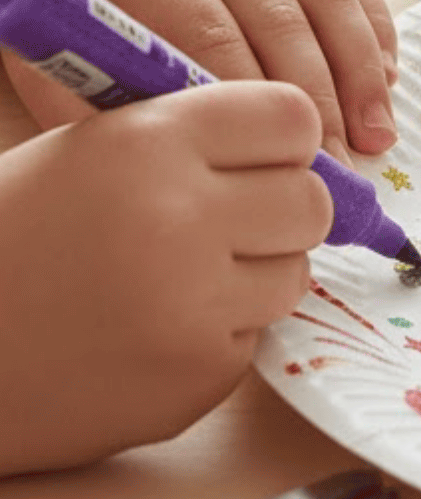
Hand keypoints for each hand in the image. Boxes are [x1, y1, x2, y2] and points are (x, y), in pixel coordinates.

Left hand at [0, 0, 398, 163]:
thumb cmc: (73, 37)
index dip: (257, 107)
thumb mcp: (74, 76)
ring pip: (329, 1)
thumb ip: (137, 115)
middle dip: (319, 104)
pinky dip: (375, 34)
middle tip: (337, 171)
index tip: (284, 169)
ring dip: (361, 76)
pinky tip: (387, 84)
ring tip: (376, 137)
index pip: (215, 37)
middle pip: (283, 22)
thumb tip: (221, 172)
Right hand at [0, 82, 330, 476]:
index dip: (279, 141)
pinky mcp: (197, 379)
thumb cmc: (2, 243)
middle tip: (226, 223)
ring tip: (171, 280)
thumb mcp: (77, 155)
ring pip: (294, 276)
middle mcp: (181, 221)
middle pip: (312, 203)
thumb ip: (183, 140)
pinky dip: (212, 337)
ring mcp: (195, 309)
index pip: (292, 118)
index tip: (258, 158)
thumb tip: (297, 142)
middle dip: (279, 210)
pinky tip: (143, 333)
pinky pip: (250, 341)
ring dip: (252, 276)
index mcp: (147, 144)